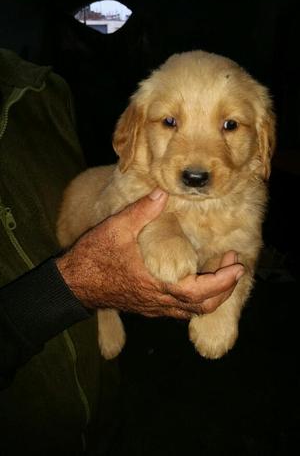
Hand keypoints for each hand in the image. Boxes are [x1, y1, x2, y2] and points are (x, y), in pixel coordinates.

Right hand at [56, 189, 243, 318]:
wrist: (73, 284)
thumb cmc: (94, 257)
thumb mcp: (116, 228)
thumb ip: (142, 210)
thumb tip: (162, 193)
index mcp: (157, 284)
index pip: (201, 292)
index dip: (224, 282)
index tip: (238, 266)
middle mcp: (159, 301)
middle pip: (203, 306)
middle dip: (224, 288)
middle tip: (232, 264)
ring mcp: (153, 307)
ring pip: (191, 310)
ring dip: (210, 294)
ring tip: (218, 270)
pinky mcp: (147, 306)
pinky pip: (179, 309)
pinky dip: (194, 297)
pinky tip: (192, 278)